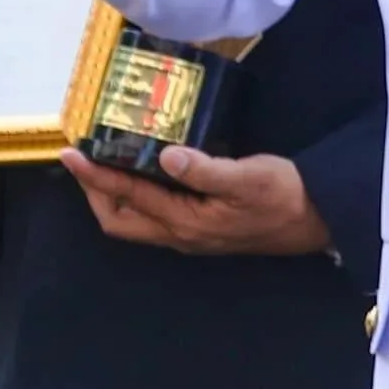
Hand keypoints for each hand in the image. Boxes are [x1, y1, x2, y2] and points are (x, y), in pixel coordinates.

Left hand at [61, 147, 329, 256]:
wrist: (317, 221)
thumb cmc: (284, 197)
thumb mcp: (248, 177)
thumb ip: (206, 169)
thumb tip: (166, 155)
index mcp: (185, 221)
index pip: (127, 197)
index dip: (95, 176)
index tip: (71, 154)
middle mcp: (180, 234)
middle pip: (119, 221)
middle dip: (95, 191)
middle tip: (84, 158)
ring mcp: (190, 234)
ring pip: (136, 220)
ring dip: (114, 194)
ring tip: (106, 160)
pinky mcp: (201, 227)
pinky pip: (154, 215)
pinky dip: (137, 194)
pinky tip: (146, 169)